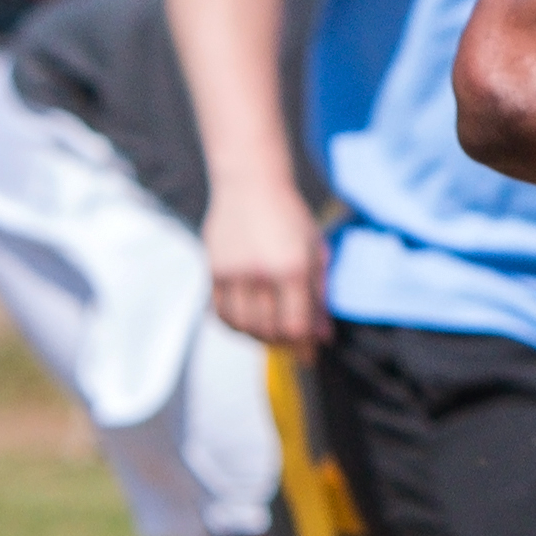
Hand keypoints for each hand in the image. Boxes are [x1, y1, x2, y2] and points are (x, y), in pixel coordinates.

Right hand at [205, 167, 325, 350]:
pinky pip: (221, 314)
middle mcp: (259, 273)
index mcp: (291, 267)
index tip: (311, 352)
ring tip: (273, 333)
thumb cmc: (289, 217)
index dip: (304, 346)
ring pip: (242, 327)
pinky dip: (236, 326)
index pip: (295, 326)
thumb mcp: (315, 253)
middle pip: (268, 331)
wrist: (250, 183)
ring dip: (259, 338)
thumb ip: (319, 297)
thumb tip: (323, 336)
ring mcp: (232, 272)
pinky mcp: (212, 270)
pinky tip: (250, 323)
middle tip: (295, 344)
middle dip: (285, 344)